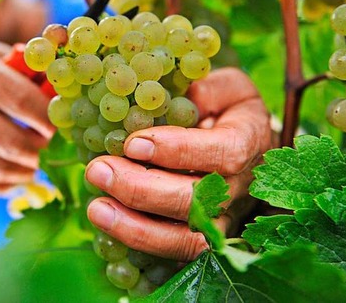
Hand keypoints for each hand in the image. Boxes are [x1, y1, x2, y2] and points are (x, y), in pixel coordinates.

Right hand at [0, 40, 53, 196]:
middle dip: (40, 152)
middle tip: (49, 150)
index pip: (21, 100)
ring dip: (25, 173)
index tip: (60, 126)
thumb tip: (62, 89)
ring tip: (34, 165)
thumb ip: (23, 68)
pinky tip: (13, 178)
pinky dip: (2, 187)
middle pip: (10, 141)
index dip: (49, 120)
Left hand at [85, 67, 272, 261]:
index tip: (132, 143)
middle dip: (141, 190)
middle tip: (98, 170)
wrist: (248, 151)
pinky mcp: (204, 241)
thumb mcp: (226, 88)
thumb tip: (165, 97)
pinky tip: (107, 227)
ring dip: (135, 227)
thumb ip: (205, 88)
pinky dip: (138, 245)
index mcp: (249, 142)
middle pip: (195, 202)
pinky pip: (174, 257)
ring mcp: (223, 222)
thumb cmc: (228, 112)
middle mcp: (239, 190)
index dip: (178, 151)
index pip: (221, 153)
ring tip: (96, 208)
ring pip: (186, 240)